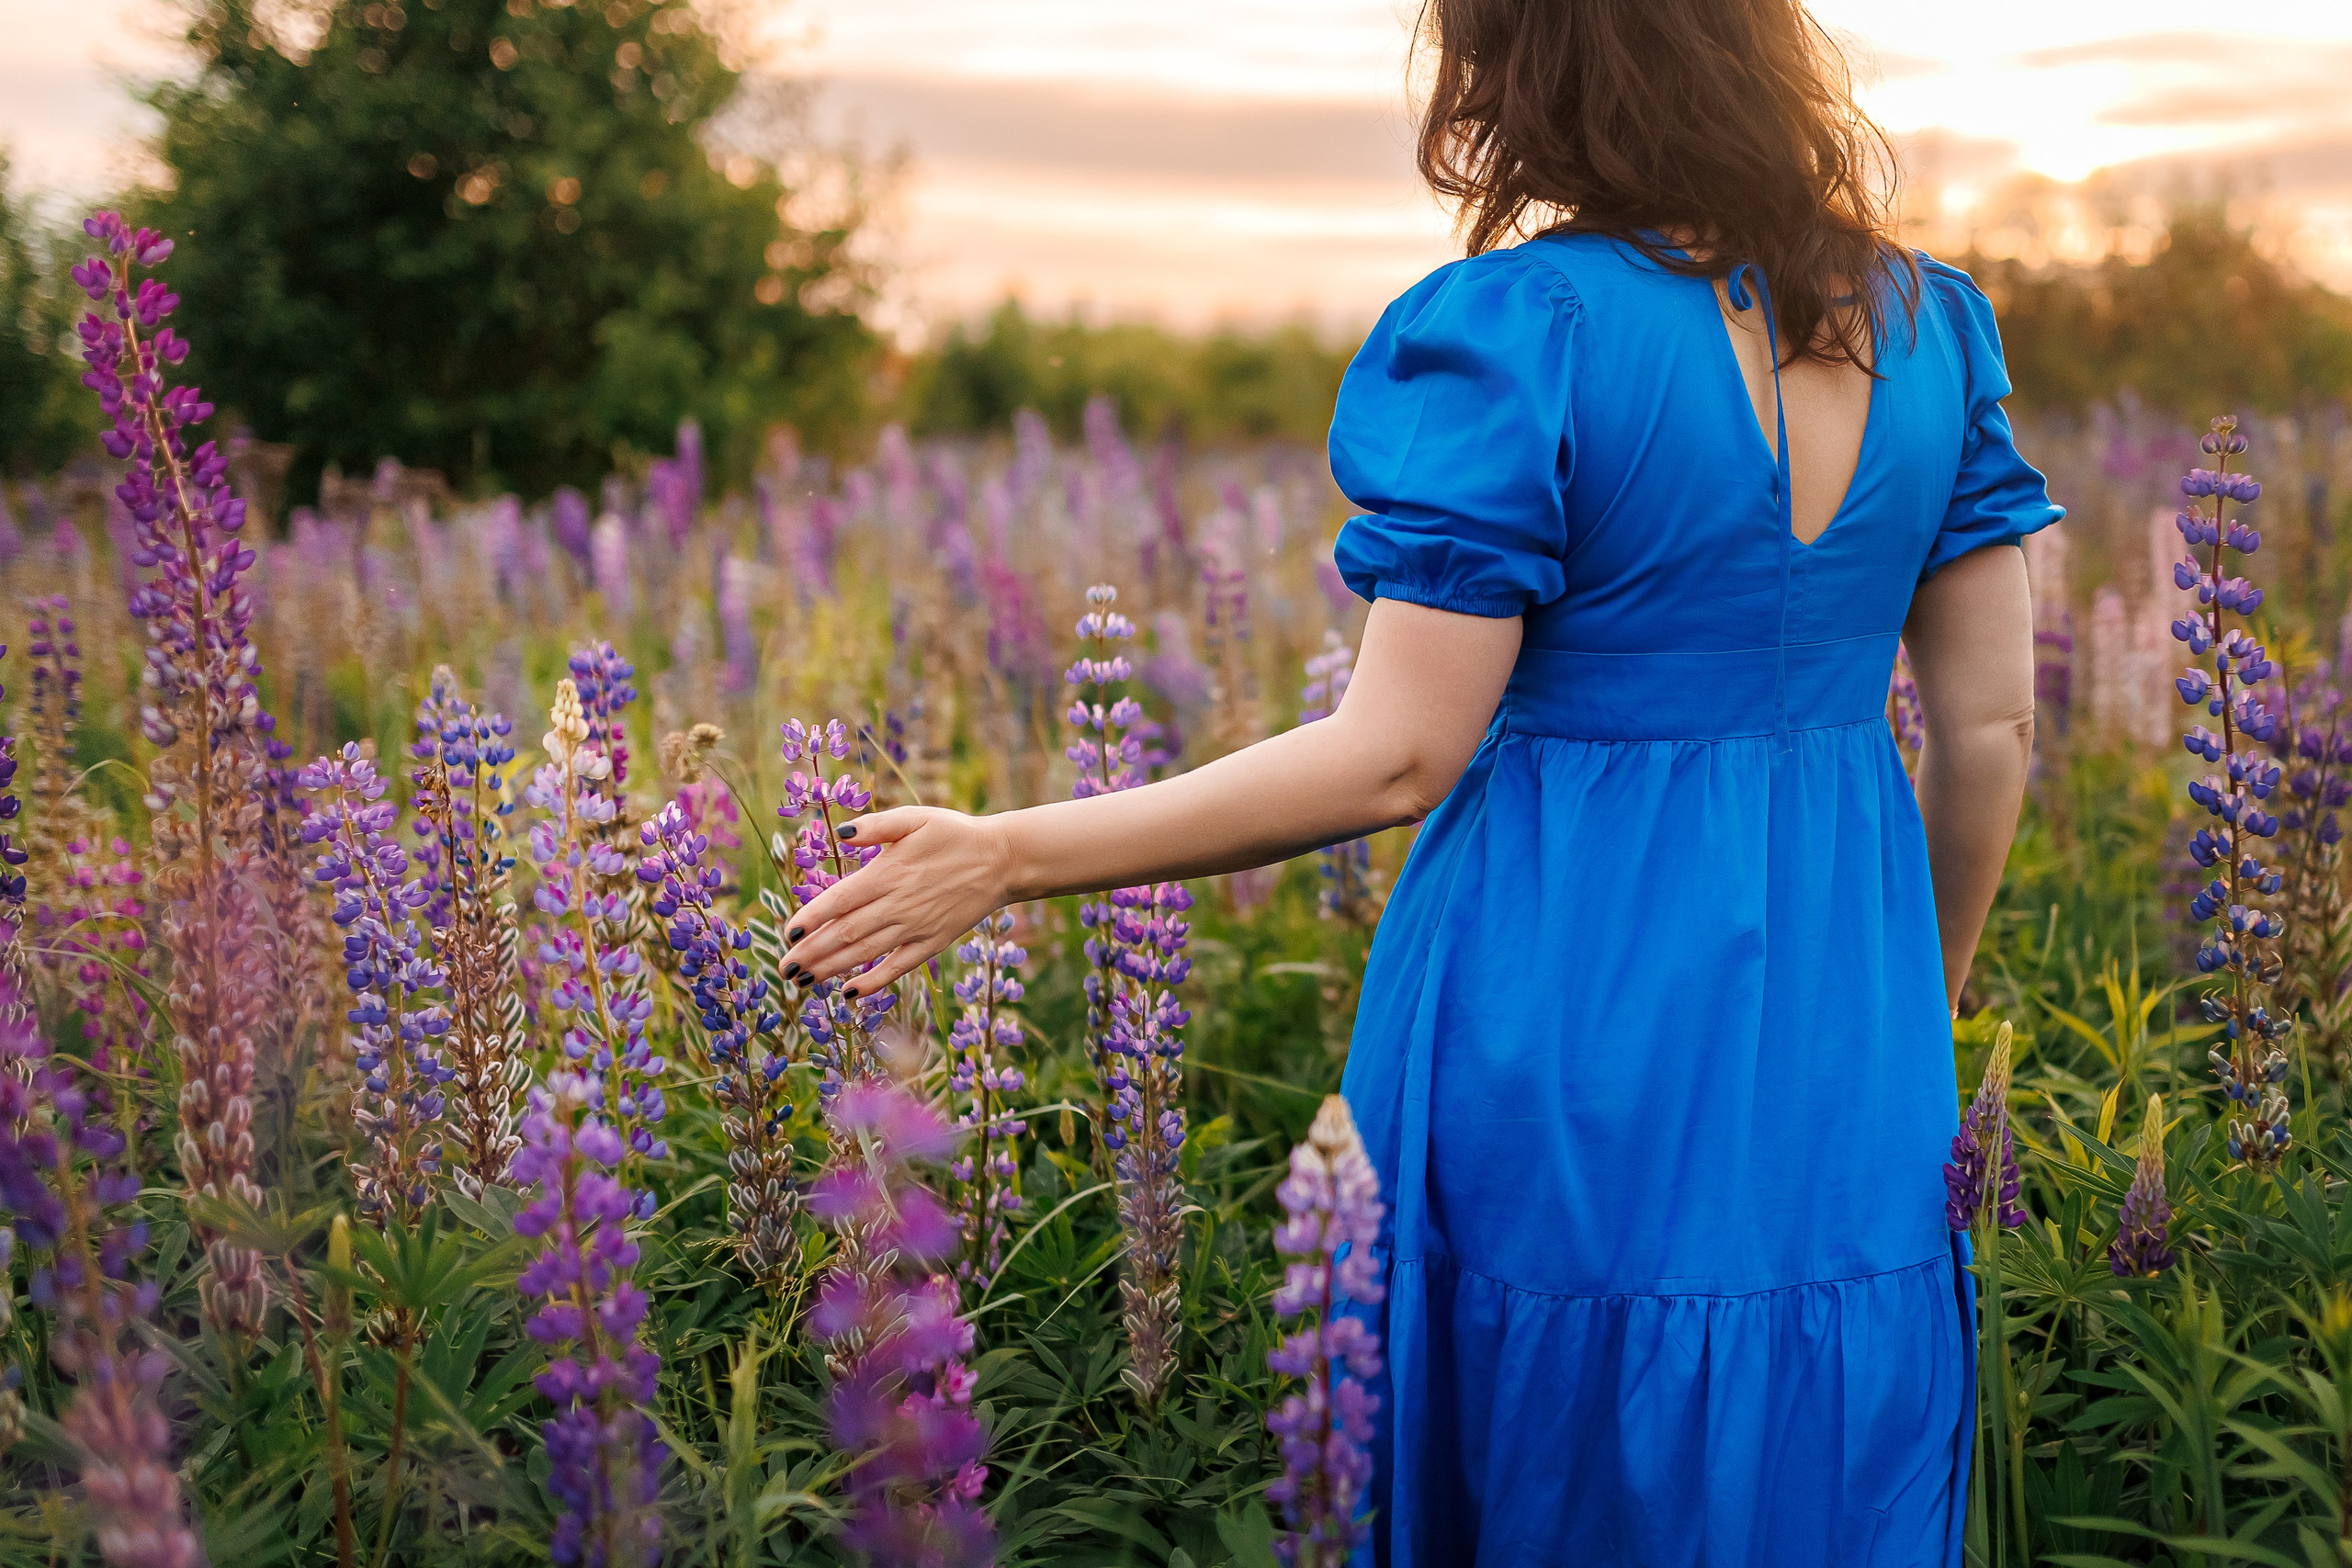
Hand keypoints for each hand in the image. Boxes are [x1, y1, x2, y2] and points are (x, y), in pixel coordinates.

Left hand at [778, 807, 1013, 994]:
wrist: (1001, 860)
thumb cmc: (954, 835)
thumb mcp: (915, 818)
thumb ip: (875, 825)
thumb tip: (840, 832)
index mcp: (888, 874)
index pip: (839, 902)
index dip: (810, 920)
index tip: (788, 934)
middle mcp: (897, 905)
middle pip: (845, 934)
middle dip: (811, 953)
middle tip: (784, 968)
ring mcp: (915, 928)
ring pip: (865, 954)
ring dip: (831, 970)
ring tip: (803, 981)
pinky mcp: (932, 943)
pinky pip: (898, 967)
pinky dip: (873, 982)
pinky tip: (850, 994)